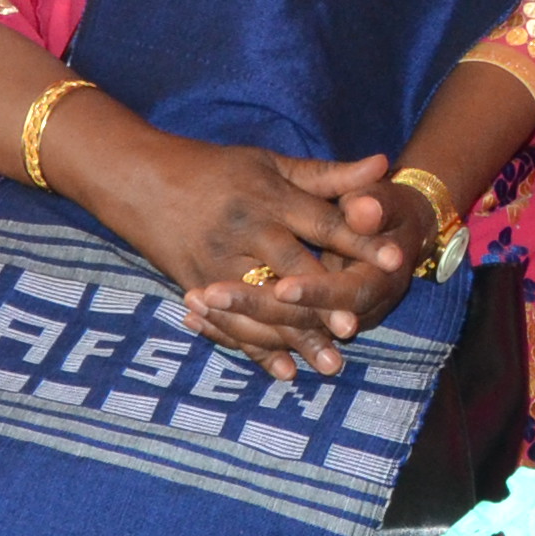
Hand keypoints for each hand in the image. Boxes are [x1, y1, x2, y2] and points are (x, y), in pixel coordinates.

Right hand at [111, 138, 420, 370]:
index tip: (394, 262)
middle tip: (354, 329)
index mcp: (270, 198)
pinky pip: (231, 324)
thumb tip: (384, 163)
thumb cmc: (217, 170)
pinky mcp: (197, 286)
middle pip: (291, 271)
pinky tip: (285, 372)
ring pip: (263, 307)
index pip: (323, 223)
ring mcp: (218, 262)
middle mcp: (246, 232)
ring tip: (330, 365)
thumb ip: (329, 174)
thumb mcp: (272, 163)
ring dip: (295, 338)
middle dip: (322, 301)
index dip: (359, 242)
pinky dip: (256, 350)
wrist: (140, 181)